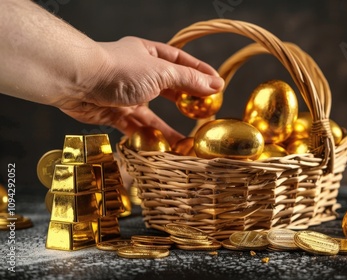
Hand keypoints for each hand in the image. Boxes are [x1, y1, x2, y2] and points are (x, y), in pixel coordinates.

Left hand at [57, 36, 223, 143]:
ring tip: (187, 144)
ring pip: (153, 115)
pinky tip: (163, 149)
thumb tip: (216, 85)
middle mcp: (139, 74)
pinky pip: (136, 129)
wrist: (76, 83)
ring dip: (168, 130)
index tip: (218, 86)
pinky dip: (149, 138)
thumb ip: (188, 81)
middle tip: (205, 115)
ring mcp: (127, 95)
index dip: (200, 73)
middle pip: (169, 89)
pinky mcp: (115, 114)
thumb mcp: (162, 72)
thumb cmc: (120, 70)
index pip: (181, 62)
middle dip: (186, 103)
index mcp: (150, 55)